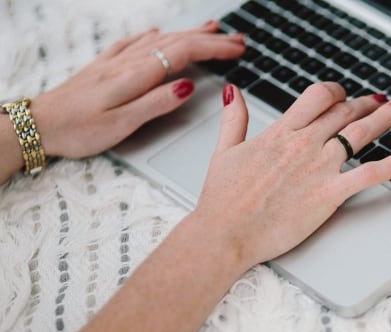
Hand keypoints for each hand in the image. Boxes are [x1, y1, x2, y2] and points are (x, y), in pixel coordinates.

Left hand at [31, 21, 243, 158]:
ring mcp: (114, 61)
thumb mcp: (123, 124)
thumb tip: (187, 85)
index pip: (183, 53)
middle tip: (237, 40)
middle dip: (210, 39)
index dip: (213, 49)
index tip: (237, 50)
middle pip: (176, 42)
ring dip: (188, 33)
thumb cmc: (78, 130)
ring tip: (211, 28)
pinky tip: (157, 32)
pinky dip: (154, 36)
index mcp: (135, 76)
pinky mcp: (103, 66)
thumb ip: (156, 103)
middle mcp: (127, 62)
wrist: (38, 124)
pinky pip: (135, 43)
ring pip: (159, 40)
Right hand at [192, 82, 390, 268]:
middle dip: (365, 104)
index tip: (344, 95)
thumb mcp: (225, 151)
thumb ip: (234, 119)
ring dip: (384, 118)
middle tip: (379, 102)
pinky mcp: (329, 195)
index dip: (336, 92)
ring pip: (361, 133)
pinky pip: (369, 174)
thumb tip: (234, 92)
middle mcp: (304, 145)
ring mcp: (319, 168)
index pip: (318, 97)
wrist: (226, 233)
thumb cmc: (223, 200)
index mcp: (280, 133)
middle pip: (344, 112)